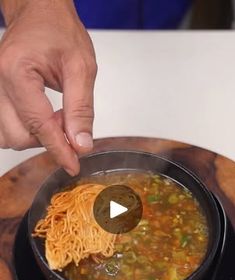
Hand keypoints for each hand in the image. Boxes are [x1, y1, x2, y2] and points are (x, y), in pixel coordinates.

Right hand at [0, 0, 96, 174]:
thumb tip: (81, 144)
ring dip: (35, 137)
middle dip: (47, 140)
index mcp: (17, 72)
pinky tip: (43, 117)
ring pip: (8, 136)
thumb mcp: (81, 67)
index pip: (38, 124)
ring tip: (56, 118)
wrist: (39, 13)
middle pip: (17, 136)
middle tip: (70, 125)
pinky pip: (5, 127)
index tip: (73, 164)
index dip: (58, 149)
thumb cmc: (58, 30)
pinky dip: (26, 130)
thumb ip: (81, 109)